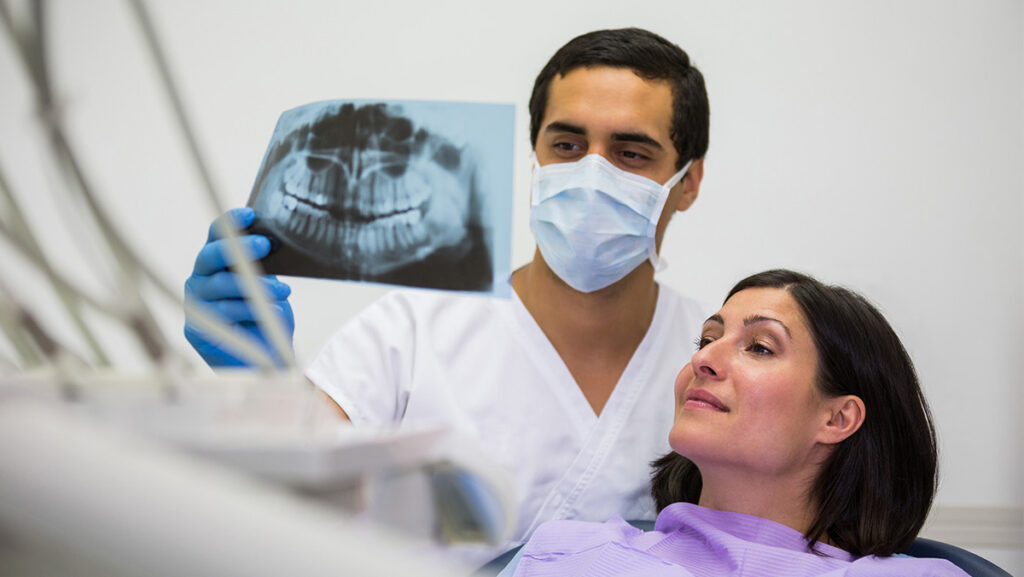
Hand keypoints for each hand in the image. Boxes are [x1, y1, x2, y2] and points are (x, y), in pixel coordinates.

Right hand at [184, 207, 294, 366]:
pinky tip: (270, 312)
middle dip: (239, 248)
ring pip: (221, 285)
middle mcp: (200, 279)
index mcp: (215, 263)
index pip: (217, 235)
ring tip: (282, 292)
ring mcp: (195, 303)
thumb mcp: (269, 284)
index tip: (250, 213)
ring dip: (256, 286)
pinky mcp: (196, 327)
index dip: (231, 222)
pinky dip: (250, 311)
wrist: (267, 357)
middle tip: (265, 245)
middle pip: (211, 256)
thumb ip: (263, 265)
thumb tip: (271, 240)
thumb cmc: (267, 316)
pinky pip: (223, 311)